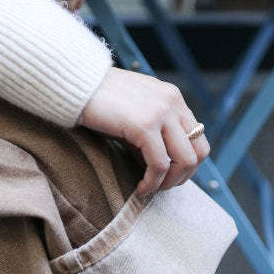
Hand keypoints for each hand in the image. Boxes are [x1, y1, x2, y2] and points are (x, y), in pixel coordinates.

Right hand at [79, 66, 209, 195]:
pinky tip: (140, 188)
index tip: (168, 176)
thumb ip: (152, 138)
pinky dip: (152, 182)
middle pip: (199, 151)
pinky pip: (159, 164)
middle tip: (161, 186)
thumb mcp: (134, 116)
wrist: (74, 84)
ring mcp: (161, 112)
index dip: (188, 164)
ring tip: (149, 188)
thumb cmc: (99, 102)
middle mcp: (172, 102)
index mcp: (173, 98)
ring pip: (184, 160)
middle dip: (183, 176)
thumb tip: (161, 170)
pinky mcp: (144, 124)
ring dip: (168, 183)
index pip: (199, 137)